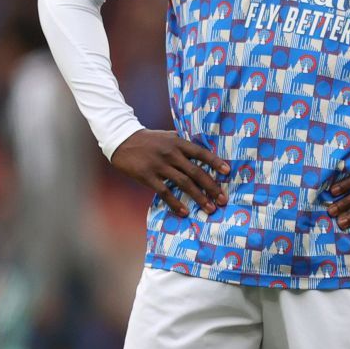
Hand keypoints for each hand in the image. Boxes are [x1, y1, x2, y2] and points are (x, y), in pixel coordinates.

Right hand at [109, 130, 229, 216]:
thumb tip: (204, 153)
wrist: (121, 139)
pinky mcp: (147, 176)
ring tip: (210, 208)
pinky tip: (184, 212)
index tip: (228, 172)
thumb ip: (184, 144)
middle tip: (222, 199)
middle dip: (211, 187)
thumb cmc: (149, 140)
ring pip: (183, 183)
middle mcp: (171, 154)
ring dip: (198, 197)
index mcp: (178, 143)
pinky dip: (175, 203)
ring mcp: (159, 165)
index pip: (201, 153)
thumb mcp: (168, 136)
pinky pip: (164, 192)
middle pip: (195, 172)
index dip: (215, 162)